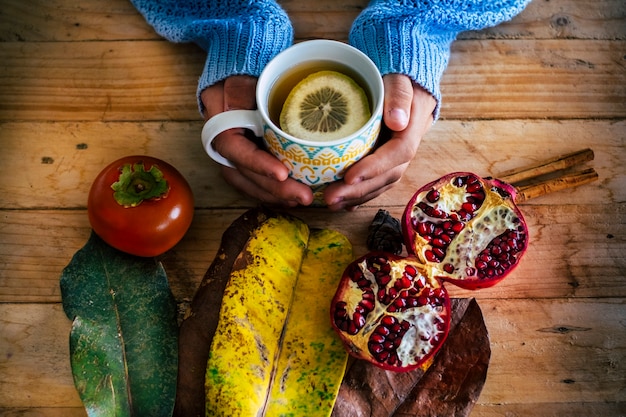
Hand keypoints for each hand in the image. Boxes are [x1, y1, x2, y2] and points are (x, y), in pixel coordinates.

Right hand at [201, 75, 313, 206]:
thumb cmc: (247, 76)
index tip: (282, 173)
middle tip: (303, 196)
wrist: (236, 77)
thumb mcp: (251, 79)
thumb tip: (292, 94)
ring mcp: (232, 156)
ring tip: (301, 200)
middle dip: (274, 189)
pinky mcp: (245, 162)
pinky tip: (293, 198)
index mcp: (221, 123)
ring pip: (249, 184)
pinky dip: (273, 192)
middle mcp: (223, 145)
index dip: (259, 164)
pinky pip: (255, 183)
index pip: (236, 150)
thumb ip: (261, 91)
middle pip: (245, 175)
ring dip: (275, 196)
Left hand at [323, 74, 436, 210]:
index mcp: (413, 127)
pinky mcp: (387, 160)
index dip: (374, 167)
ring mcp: (398, 156)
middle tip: (330, 197)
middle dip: (359, 190)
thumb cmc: (398, 75)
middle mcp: (407, 146)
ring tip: (330, 202)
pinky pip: (376, 182)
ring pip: (382, 183)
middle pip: (388, 176)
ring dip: (357, 197)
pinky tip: (342, 203)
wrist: (406, 80)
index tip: (350, 177)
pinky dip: (360, 194)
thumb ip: (399, 96)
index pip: (398, 153)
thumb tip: (397, 121)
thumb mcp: (400, 78)